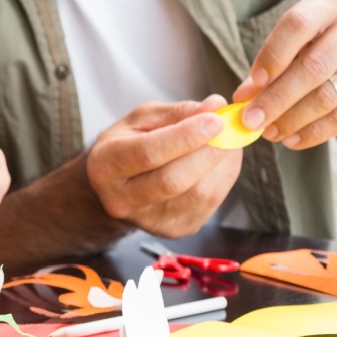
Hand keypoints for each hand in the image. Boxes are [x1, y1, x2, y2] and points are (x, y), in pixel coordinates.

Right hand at [86, 97, 238, 238]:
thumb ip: (178, 113)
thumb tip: (216, 106)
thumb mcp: (142, 120)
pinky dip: (224, 179)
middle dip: (209, 153)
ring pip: (197, 195)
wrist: (117, 185)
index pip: (147, 153)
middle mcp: (121, 199)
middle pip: (173, 180)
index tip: (215, 119)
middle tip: (230, 131)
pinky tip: (224, 162)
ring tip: (231, 143)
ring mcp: (148, 220)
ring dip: (223, 166)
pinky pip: (209, 205)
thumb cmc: (128, 144)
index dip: (185, 137)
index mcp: (105, 165)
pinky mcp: (173, 230)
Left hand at [233, 0, 336, 148]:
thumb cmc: (320, 36)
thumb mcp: (299, 36)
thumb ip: (272, 62)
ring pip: (330, 94)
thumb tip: (243, 96)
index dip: (273, 55)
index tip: (252, 84)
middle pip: (313, 67)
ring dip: (294, 119)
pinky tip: (294, 139)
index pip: (298, 26)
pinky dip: (317, 131)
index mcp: (329, 6)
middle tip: (251, 120)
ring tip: (270, 133)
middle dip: (277, 98)